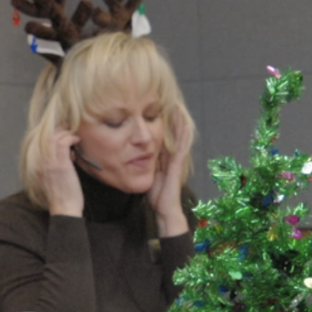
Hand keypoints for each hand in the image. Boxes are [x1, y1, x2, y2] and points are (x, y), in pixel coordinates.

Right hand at [40, 130, 83, 216]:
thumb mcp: (53, 179)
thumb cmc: (62, 197)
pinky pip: (63, 143)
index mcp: (37, 166)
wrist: (64, 210)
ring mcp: (49, 163)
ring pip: (54, 137)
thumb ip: (55, 165)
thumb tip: (68, 152)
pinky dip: (71, 138)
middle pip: (46, 136)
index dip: (51, 133)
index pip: (41, 142)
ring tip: (74, 134)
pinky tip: (77, 140)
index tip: (62, 131)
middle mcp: (40, 163)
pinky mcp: (60, 165)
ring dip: (65, 132)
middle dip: (58, 129)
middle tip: (69, 127)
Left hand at [148, 114, 192, 236]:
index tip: (156, 110)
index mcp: (162, 158)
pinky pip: (181, 145)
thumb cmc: (155, 195)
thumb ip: (140, 165)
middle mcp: (170, 157)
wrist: (165, 209)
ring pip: (179, 137)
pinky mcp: (178, 164)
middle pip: (171, 134)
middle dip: (170, 119)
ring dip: (179, 123)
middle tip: (169, 103)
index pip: (160, 137)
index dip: (159, 124)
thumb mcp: (145, 175)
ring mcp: (176, 160)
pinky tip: (183, 123)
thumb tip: (128, 156)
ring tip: (177, 107)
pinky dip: (183, 134)